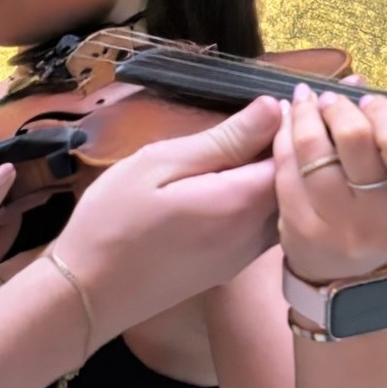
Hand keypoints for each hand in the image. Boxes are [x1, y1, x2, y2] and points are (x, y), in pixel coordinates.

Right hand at [51, 97, 283, 350]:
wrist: (88, 292)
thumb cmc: (113, 220)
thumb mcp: (159, 164)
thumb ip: (222, 140)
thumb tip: (272, 107)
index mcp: (239, 202)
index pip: (294, 157)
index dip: (299, 125)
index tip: (292, 95)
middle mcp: (255, 235)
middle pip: (298, 185)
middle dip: (298, 147)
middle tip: (290, 111)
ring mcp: (245, 257)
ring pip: (287, 208)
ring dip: (285, 174)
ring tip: (270, 140)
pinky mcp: (232, 268)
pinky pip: (268, 227)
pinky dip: (270, 198)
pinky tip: (248, 179)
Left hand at [276, 82, 386, 283]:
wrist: (349, 273)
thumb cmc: (386, 204)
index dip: (382, 110)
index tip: (369, 101)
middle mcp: (386, 217)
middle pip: (356, 140)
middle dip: (338, 108)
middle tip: (331, 100)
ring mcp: (342, 226)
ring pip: (314, 152)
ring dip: (305, 114)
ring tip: (305, 102)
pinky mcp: (303, 230)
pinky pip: (286, 169)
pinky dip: (282, 136)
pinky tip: (285, 122)